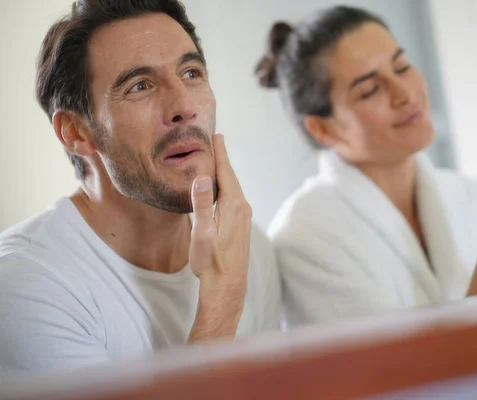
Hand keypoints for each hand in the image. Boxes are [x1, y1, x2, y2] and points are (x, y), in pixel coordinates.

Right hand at [188, 134, 251, 341]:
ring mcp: (244, 217)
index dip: (220, 153)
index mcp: (233, 206)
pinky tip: (220, 188)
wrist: (227, 286)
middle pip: (231, 177)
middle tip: (216, 140)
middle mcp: (243, 208)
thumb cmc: (210, 262)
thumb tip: (202, 177)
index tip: (217, 135)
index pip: (226, 172)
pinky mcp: (241, 225)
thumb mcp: (202, 233)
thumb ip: (201, 204)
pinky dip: (227, 186)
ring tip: (216, 159)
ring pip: (233, 187)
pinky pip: (234, 197)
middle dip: (223, 159)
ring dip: (225, 173)